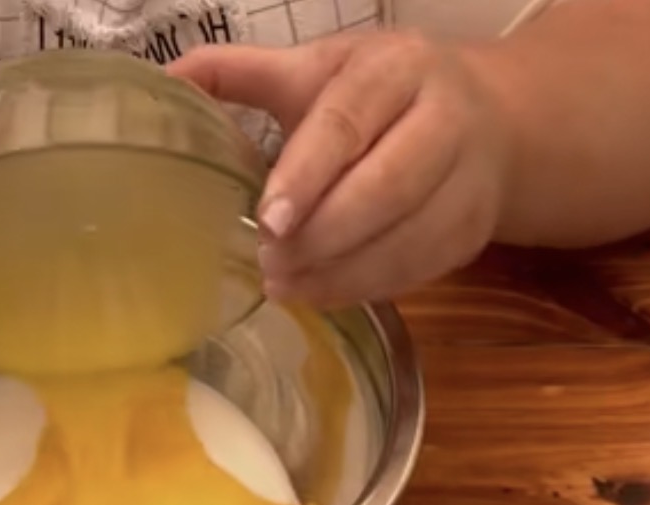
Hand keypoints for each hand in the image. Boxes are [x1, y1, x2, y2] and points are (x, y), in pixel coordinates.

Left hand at [170, 34, 511, 305]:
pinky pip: (418, 269)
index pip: (348, 123)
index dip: (307, 175)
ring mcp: (467, 178)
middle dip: (322, 235)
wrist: (487, 118)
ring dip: (340, 272)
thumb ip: (240, 73)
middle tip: (269, 261)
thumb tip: (162, 80)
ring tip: (284, 284)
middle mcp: (444, 116)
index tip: (268, 219)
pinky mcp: (472, 229)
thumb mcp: (315, 69)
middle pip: (386, 187)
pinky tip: (321, 291)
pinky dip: (365, 288)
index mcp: (394, 68)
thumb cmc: (378, 94)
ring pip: (406, 238)